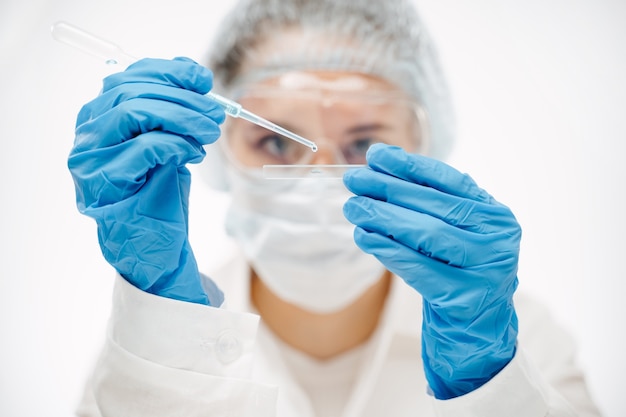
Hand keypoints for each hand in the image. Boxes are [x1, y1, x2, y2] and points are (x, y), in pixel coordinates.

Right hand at [69, 57, 224, 304]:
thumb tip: (193, 73)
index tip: (202, 79)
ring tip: (209, 132)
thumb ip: (170, 112)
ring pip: (134, 112)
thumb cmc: (158, 195)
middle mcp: (88, 134)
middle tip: (214, 113)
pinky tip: (193, 154)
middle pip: (131, 92)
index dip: (168, 72)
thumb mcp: (168, 144)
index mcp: (99, 119)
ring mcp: (90, 158)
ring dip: (182, 117)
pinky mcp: (104, 182)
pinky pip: (144, 147)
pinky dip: (176, 144)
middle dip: (182, 97)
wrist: (154, 247)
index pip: (128, 78)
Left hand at [343, 143, 519, 398]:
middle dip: (389, 189)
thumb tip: (380, 160)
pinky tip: (364, 237)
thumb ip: (427, 199)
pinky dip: (387, 250)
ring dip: (384, 217)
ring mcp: (485, 269)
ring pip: (426, 234)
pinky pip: (418, 267)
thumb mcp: (455, 230)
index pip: (451, 181)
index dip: (411, 166)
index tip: (376, 155)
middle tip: (353, 180)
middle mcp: (497, 238)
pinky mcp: (463, 297)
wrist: (478, 324)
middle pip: (434, 206)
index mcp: (496, 215)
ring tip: (353, 207)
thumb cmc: (458, 268)